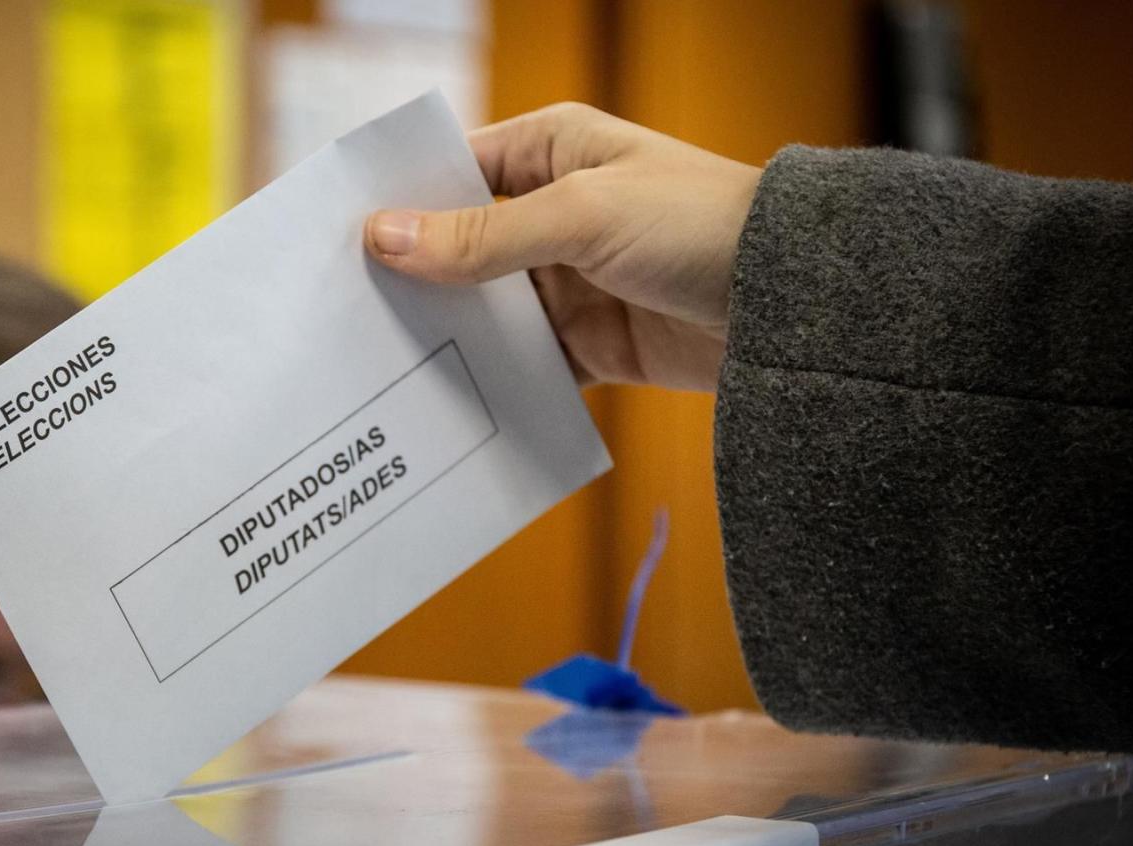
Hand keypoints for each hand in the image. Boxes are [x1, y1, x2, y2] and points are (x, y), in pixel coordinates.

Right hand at [364, 103, 761, 390]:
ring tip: (377, 368)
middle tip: (342, 315)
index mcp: (552, 153)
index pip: (453, 172)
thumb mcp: (579, 219)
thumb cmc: (698, 225)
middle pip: (459, 248)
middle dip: (412, 281)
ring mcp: (570, 281)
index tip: (336, 240)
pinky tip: (444, 403)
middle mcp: (554, 213)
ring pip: (486, 312)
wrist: (796, 304)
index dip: (399, 204)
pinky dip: (493, 382)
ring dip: (447, 337)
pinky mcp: (590, 343)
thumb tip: (384, 237)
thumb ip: (479, 237)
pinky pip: (525, 364)